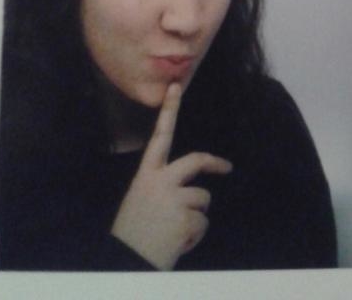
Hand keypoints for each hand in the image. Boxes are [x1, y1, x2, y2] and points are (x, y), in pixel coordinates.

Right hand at [110, 82, 231, 269]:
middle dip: (214, 162)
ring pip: (203, 199)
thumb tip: (185, 187)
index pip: (159, 136)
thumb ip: (160, 188)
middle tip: (226, 167)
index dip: (170, 110)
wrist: (124, 265)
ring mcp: (175, 198)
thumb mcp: (139, 202)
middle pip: (196, 160)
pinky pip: (202, 224)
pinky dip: (195, 236)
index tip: (177, 86)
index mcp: (145, 176)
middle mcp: (161, 181)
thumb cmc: (131, 235)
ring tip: (175, 232)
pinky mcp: (187, 218)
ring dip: (196, 217)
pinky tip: (177, 244)